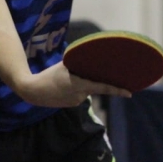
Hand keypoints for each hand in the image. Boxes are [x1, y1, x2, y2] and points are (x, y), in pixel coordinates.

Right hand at [13, 62, 131, 107]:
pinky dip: (76, 89)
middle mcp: (81, 96)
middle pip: (94, 87)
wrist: (32, 92)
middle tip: (97, 78)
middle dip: (97, 82)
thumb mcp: (63, 66)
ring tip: (65, 80)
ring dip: (82, 84)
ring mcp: (76, 102)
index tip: (130, 93)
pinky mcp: (70, 104)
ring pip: (85, 90)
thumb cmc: (48, 75)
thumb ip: (78, 64)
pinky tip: (64, 86)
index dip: (118, 90)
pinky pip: (78, 94)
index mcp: (81, 85)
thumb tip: (89, 57)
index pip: (103, 88)